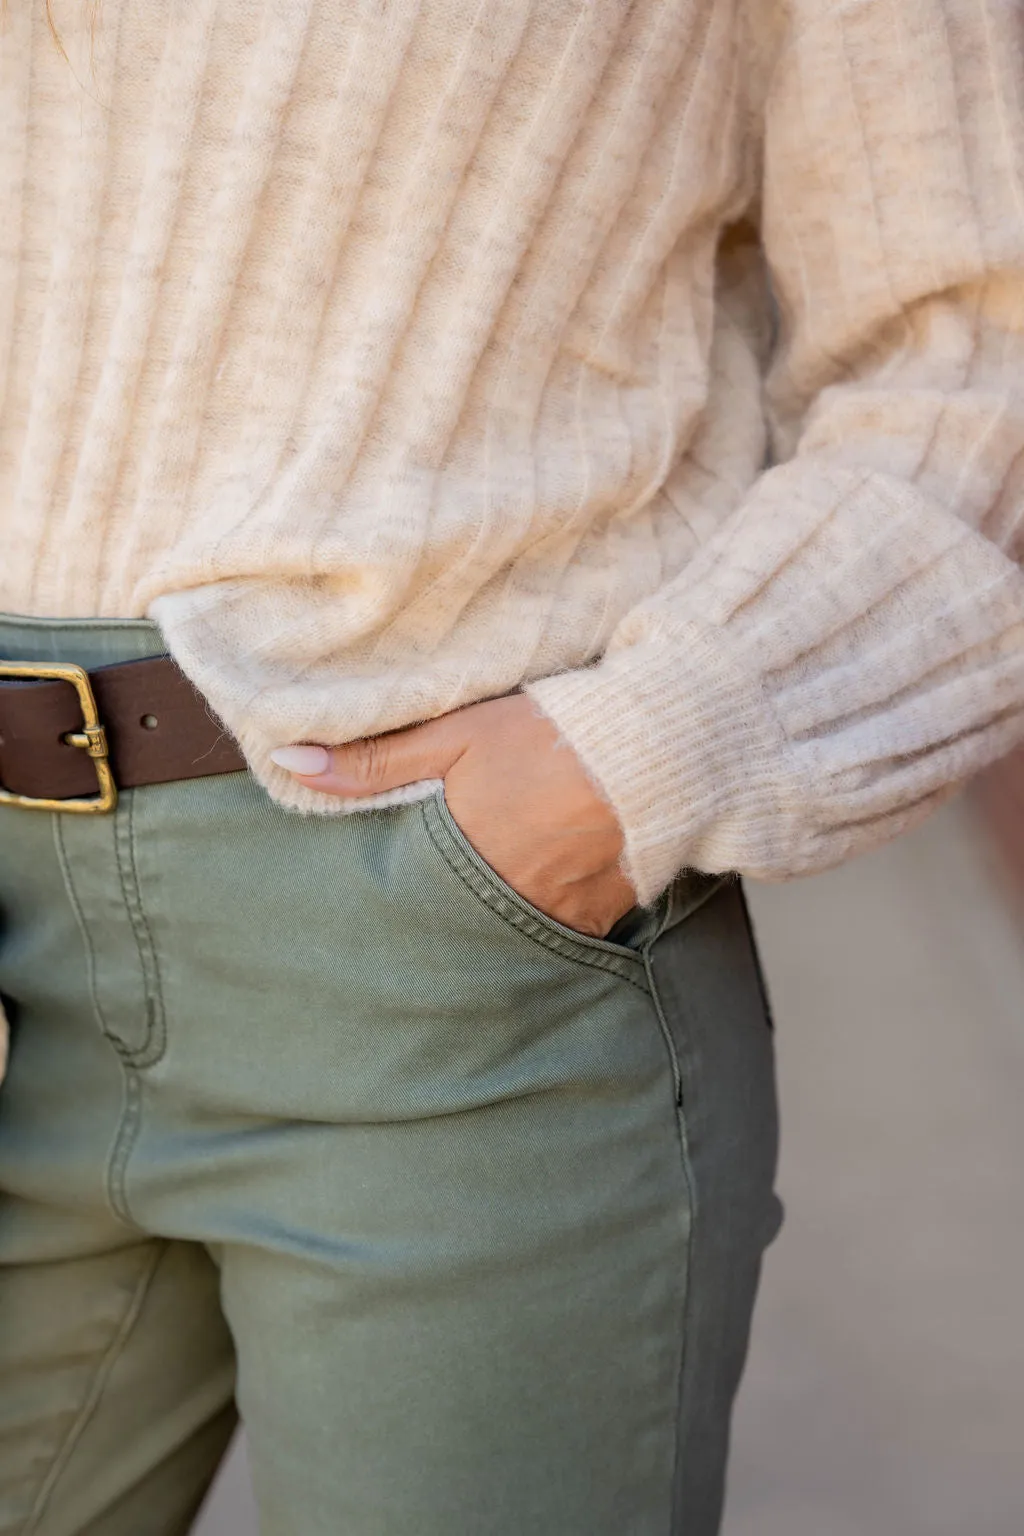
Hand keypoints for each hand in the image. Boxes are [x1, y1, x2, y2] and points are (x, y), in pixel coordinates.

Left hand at [270, 695, 637, 937]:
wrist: (654, 746)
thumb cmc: (547, 735)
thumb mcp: (455, 735)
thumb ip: (373, 760)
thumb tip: (288, 763)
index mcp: (461, 860)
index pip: (406, 904)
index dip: (391, 906)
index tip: (372, 912)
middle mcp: (507, 901)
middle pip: (456, 929)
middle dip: (439, 923)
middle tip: (426, 917)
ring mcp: (559, 915)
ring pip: (507, 936)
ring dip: (491, 922)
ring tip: (483, 902)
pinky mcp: (603, 916)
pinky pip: (560, 933)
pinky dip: (544, 918)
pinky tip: (539, 893)